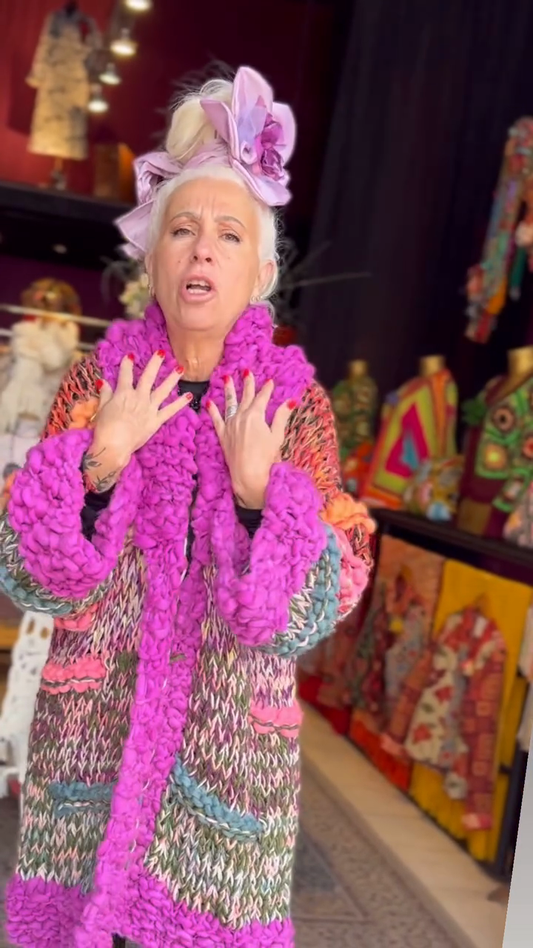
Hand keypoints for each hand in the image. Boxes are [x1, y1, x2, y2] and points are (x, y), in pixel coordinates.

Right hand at [84, 353, 189, 491]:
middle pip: (148, 376)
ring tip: (180, 368)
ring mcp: (149, 408)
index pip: (125, 374)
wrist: (114, 445)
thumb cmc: (104, 428)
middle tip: (162, 352)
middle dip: (155, 363)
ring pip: (163, 390)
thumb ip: (105, 394)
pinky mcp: (156, 420)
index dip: (127, 364)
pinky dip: (180, 403)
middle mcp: (139, 397)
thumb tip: (103, 382)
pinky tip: (188, 396)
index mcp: (123, 393)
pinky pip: (170, 410)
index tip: (130, 356)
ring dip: (172, 378)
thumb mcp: (102, 408)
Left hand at [207, 371, 295, 508]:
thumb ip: (281, 416)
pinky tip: (208, 402)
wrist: (249, 475)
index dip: (267, 389)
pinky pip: (216, 420)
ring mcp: (231, 425)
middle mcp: (241, 417)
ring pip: (230, 403)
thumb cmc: (266, 457)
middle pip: (246, 397)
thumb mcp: (277, 436)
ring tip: (226, 378)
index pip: (262, 398)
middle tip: (247, 371)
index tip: (270, 381)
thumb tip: (290, 401)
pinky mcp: (223, 435)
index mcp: (256, 415)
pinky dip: (212, 411)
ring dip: (229, 390)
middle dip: (247, 383)